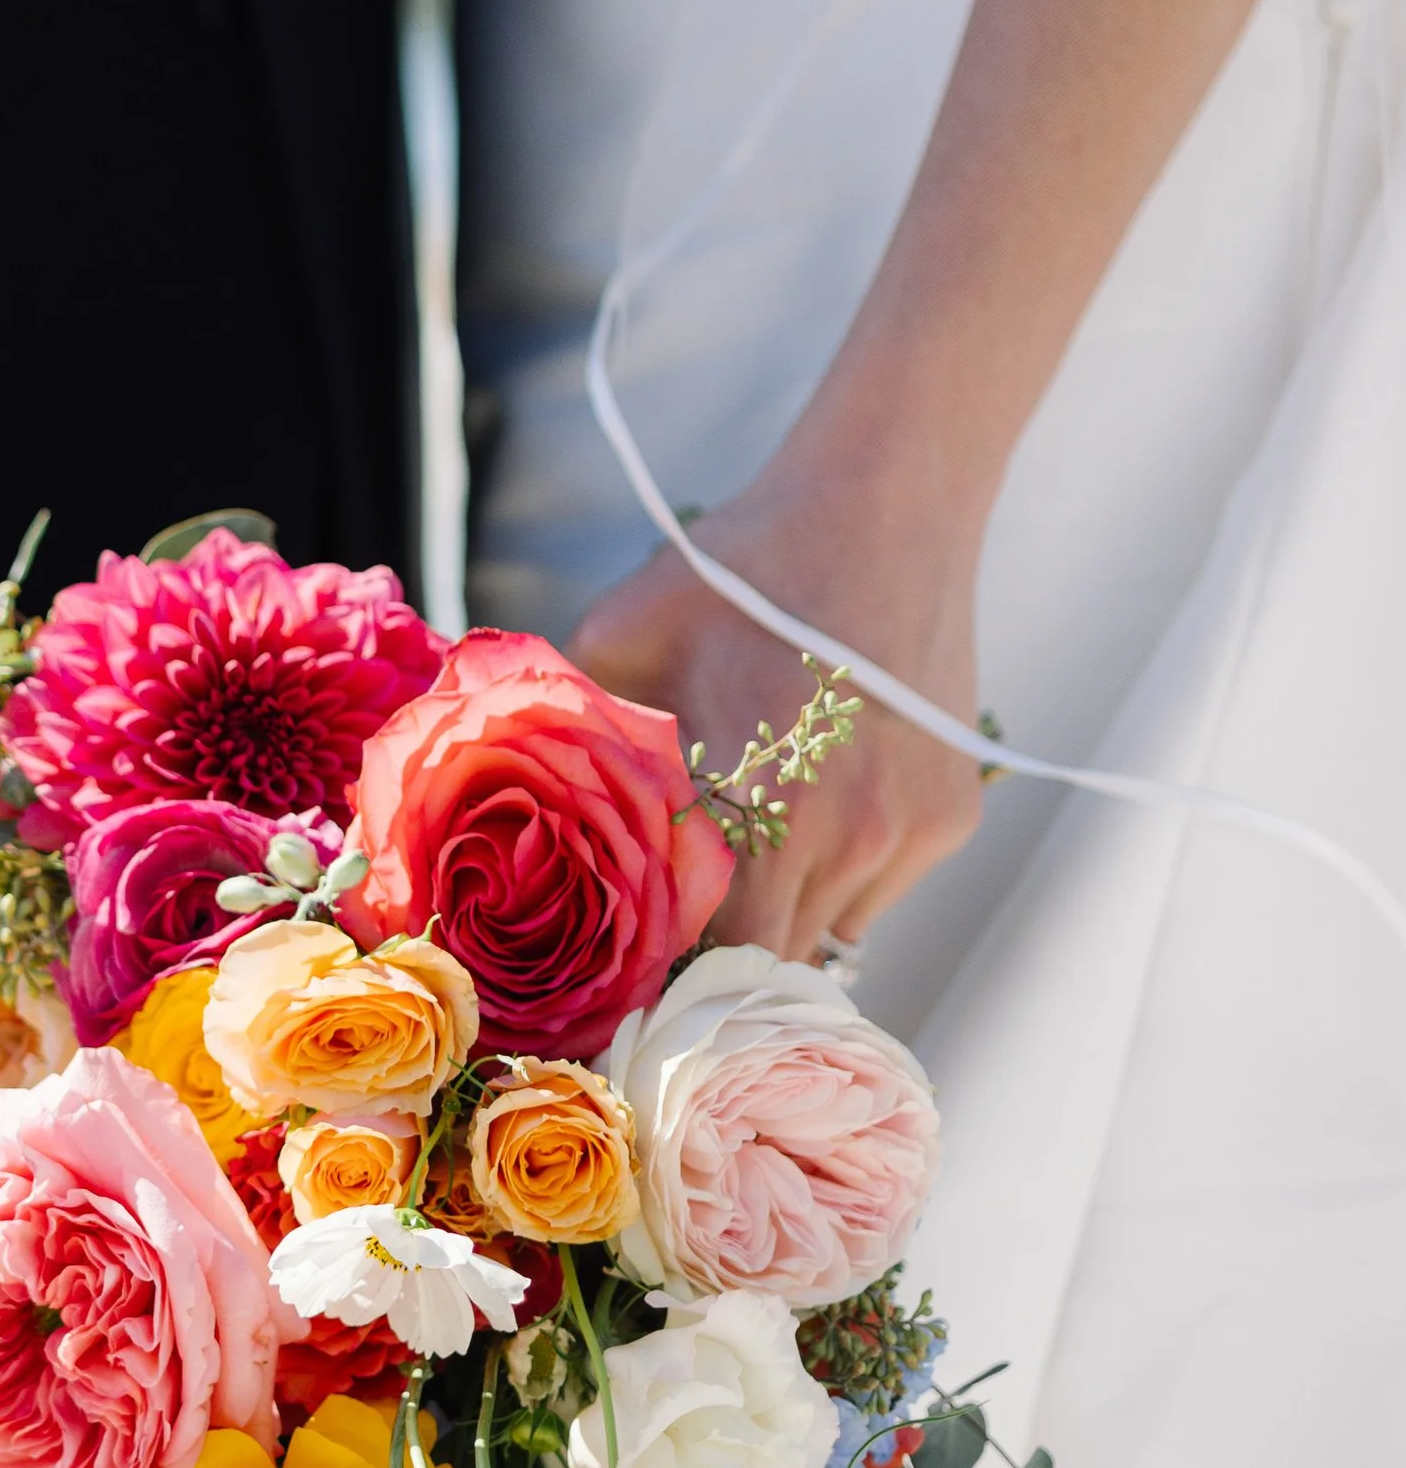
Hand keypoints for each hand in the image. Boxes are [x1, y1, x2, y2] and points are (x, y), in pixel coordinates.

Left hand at [571, 482, 985, 959]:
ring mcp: (908, 836)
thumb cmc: (740, 573)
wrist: (883, 507)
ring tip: (760, 829)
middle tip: (689, 896)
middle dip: (726, 943)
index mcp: (763, 819)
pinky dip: (848, 866)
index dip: (670, 961)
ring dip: (789, 905)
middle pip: (774, 960)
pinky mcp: (950, 818)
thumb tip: (517, 792)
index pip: (712, 959)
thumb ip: (575, 730)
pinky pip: (882, 886)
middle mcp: (847, 845)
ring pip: (832, 930)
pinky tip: (824, 791)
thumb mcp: (623, 640)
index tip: (642, 937)